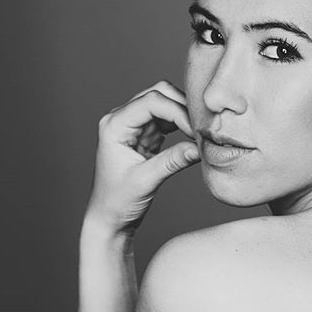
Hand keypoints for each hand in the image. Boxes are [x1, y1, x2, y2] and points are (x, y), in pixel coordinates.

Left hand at [85, 81, 199, 233]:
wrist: (109, 218)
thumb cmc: (117, 202)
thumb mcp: (145, 181)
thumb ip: (172, 161)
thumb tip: (200, 147)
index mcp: (114, 125)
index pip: (151, 101)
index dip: (178, 111)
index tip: (196, 131)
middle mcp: (121, 119)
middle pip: (158, 94)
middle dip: (182, 106)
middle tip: (201, 127)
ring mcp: (134, 126)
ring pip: (165, 104)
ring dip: (184, 114)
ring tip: (199, 133)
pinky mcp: (145, 135)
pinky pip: (168, 120)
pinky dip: (182, 125)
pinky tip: (193, 137)